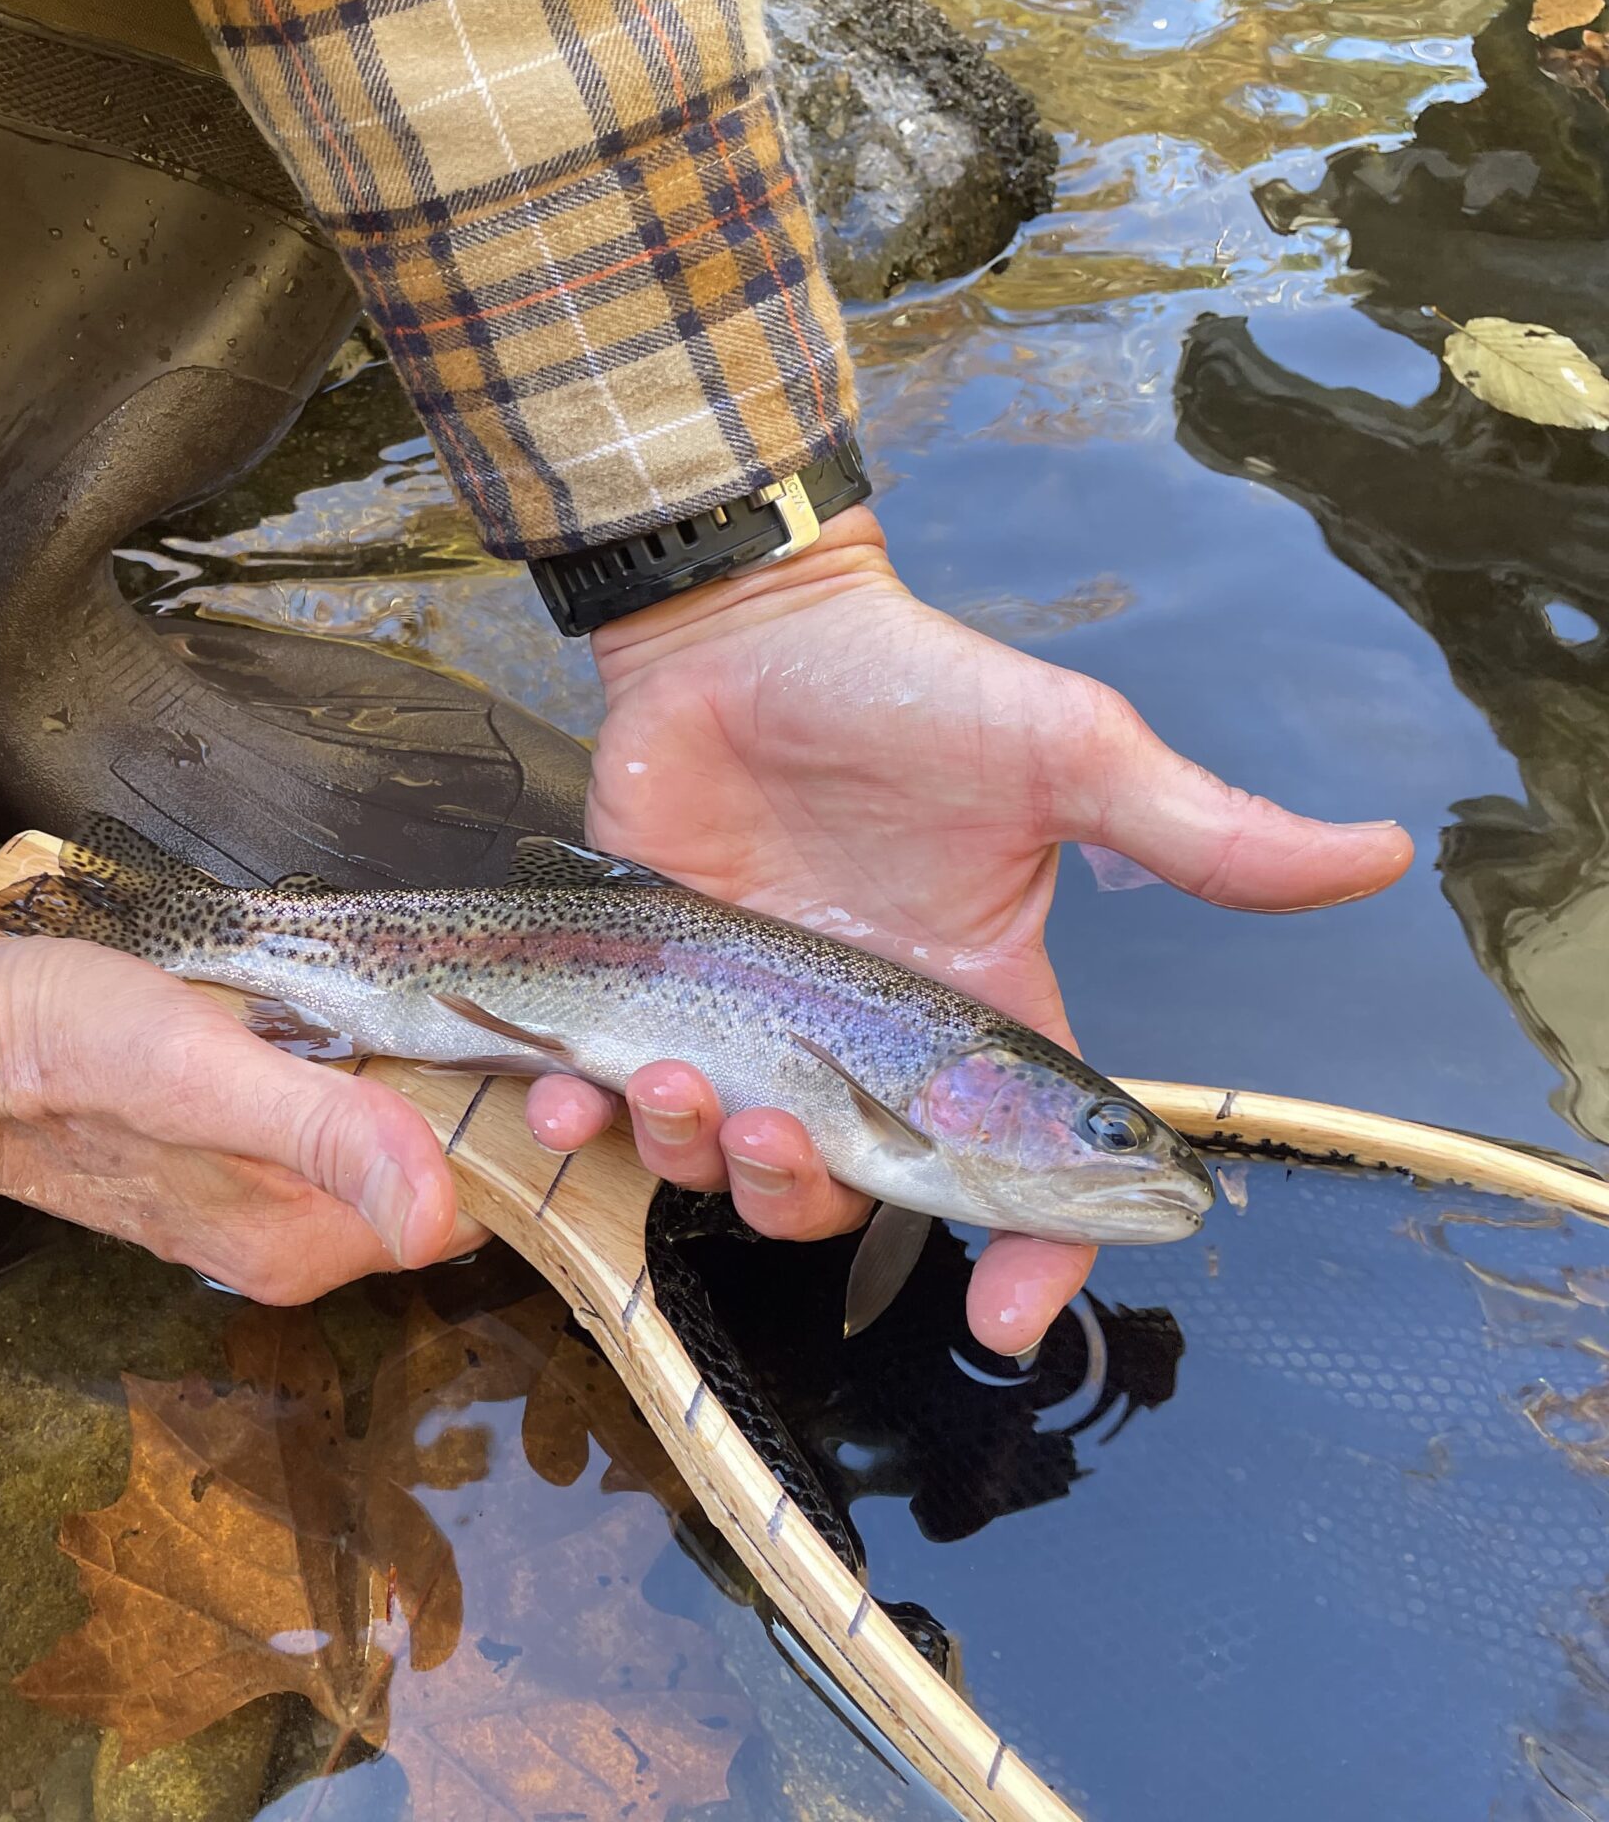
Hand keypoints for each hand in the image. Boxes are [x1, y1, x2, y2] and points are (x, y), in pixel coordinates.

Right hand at [0, 925, 480, 1301]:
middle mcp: (278, 1244)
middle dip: (463, 1105)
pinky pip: (313, 1129)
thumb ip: (327, 1135)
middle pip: (421, 1183)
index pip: (462, 1211)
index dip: (507, 1138)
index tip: (531, 1054)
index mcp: (296, 1245)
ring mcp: (239, 1205)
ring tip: (424, 995)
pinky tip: (336, 1014)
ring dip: (404, 1086)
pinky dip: (343, 1078)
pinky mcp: (206, 1158)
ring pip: (369, 1151)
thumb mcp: (205, 1072)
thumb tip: (440, 1214)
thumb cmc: (60, 1046)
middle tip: (485, 1004)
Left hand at [527, 506, 1411, 1352]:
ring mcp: (749, 1028)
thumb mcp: (1065, 755)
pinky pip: (608, 1107)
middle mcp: (860, 1048)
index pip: (1014, 1175)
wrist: (742, 629)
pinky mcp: (647, 995)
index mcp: (972, 1018)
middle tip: (779, 1129)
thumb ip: (1195, 831)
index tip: (1001, 1315)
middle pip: (851, 1198)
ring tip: (676, 1081)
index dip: (1026, 1257)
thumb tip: (1379, 853)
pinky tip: (564, 1097)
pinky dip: (585, 1124)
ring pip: (726, 1168)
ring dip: (697, 1157)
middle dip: (809, 1198)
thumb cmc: (909, 690)